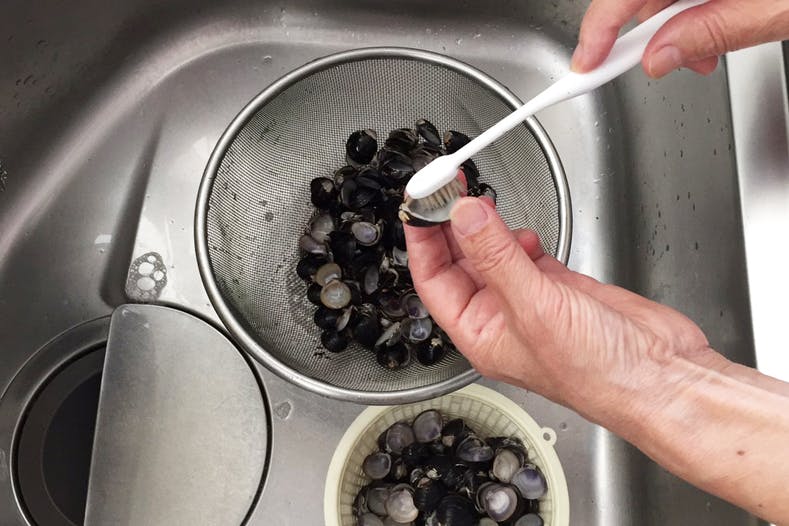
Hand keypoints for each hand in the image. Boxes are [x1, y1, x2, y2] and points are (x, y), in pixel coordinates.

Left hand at [404, 197, 709, 415]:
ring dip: (486, 229)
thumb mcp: (534, 307)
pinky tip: (522, 231)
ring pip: (493, 255)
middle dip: (451, 226)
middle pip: (460, 262)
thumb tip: (464, 216)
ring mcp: (532, 300)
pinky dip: (520, 238)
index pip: (433, 280)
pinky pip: (526, 256)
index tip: (420, 203)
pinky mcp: (561, 287)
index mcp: (480, 332)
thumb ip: (496, 256)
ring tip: (483, 202)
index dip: (423, 240)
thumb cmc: (597, 371)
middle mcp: (501, 317)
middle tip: (447, 188)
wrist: (660, 377)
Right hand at [571, 0, 788, 77]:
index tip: (586, 65)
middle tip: (654, 67)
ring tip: (702, 52)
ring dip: (673, 22)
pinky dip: (695, 6)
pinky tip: (715, 23)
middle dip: (643, 32)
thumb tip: (660, 57)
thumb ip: (715, 29)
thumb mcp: (782, 8)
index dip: (599, 31)